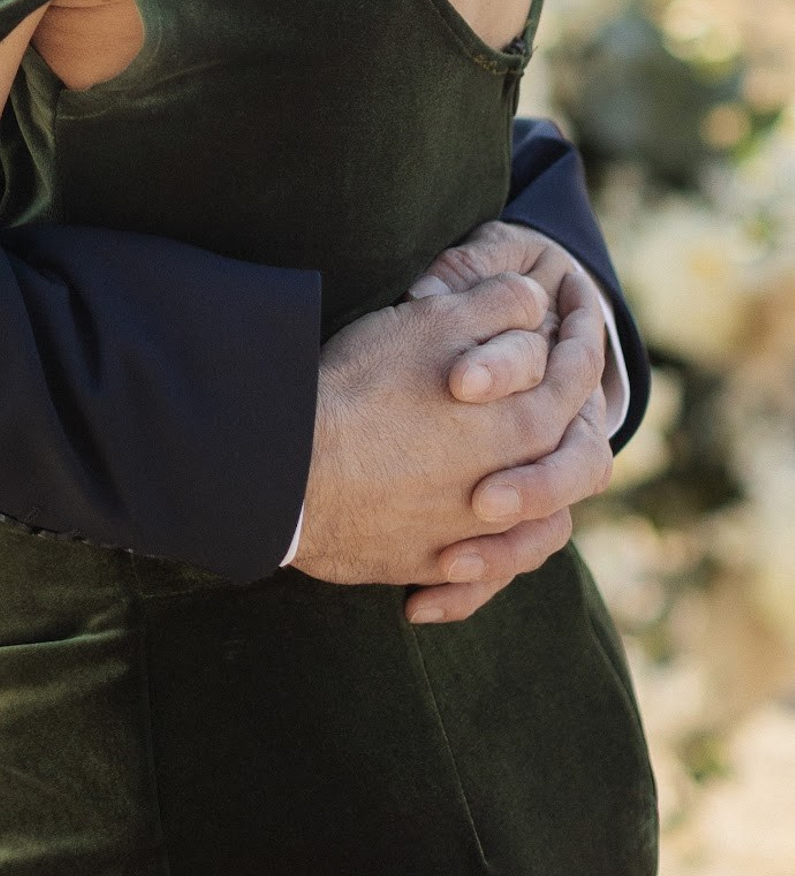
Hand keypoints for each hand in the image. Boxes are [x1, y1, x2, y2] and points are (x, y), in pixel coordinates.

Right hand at [292, 268, 610, 620]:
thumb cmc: (364, 389)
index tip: (571, 313)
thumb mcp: (435, 322)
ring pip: (538, 524)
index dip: (581, 335)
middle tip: (547, 396)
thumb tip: (536, 298)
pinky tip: (457, 546)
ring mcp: (481, 537)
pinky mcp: (435, 566)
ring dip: (534, 499)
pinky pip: (481, 577)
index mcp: (530, 421)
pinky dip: (479, 565)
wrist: (294, 474)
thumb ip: (500, 304)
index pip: (580, 376)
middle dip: (567, 415)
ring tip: (513, 476)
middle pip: (571, 453)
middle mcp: (522, 488)